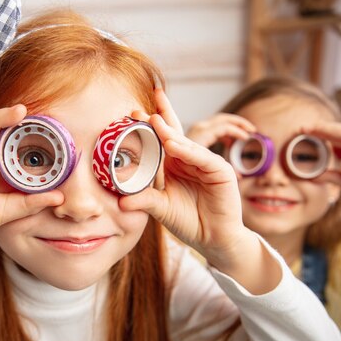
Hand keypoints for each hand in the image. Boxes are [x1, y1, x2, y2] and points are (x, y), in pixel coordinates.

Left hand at [124, 92, 247, 268]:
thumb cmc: (189, 222)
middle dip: (161, 116)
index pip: (161, 140)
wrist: (213, 240)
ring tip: (154, 121)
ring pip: (186, 145)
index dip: (149, 126)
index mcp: (174, 164)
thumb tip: (120, 202)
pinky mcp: (220, 172)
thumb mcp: (161, 208)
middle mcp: (189, 160)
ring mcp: (206, 164)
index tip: (132, 112)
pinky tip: (172, 144)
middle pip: (174, 133)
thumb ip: (144, 201)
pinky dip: (188, 151)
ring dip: (170, 133)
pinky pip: (203, 158)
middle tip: (147, 100)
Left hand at [306, 121, 340, 208]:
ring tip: (306, 127)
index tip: (305, 135)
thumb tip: (312, 176)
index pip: (338, 138)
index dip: (322, 135)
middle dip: (319, 129)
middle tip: (300, 128)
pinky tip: (318, 129)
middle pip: (338, 131)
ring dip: (322, 127)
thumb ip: (331, 177)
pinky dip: (330, 131)